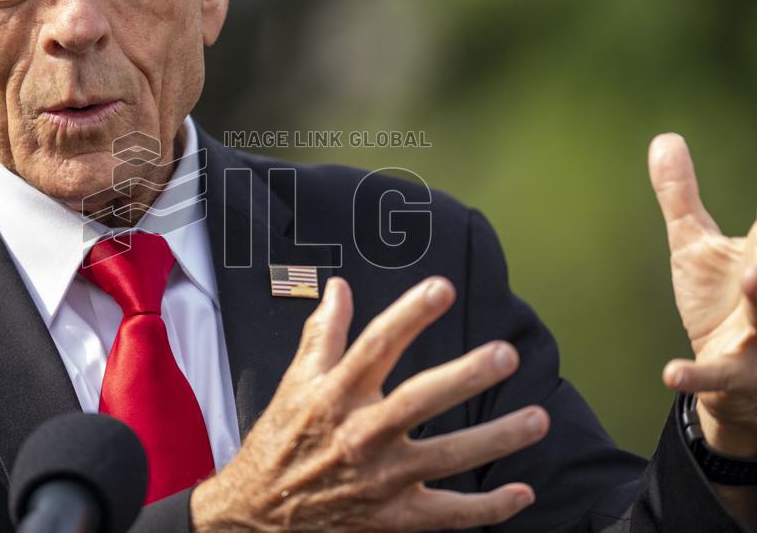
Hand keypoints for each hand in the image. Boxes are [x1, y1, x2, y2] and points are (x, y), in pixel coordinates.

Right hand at [191, 276, 549, 531]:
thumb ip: (323, 332)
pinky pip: (447, 515)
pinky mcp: (393, 516)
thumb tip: (339, 287)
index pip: (376, 345)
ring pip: (446, 458)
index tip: (442, 288)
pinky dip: (488, 508)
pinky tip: (522, 491)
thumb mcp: (296, 380)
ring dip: (495, 440)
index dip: (410, 314)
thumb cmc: (282, 438)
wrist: (259, 510)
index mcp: (336, 394)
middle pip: (418, 401)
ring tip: (537, 419)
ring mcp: (381, 479)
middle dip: (464, 377)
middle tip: (504, 354)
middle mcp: (361, 435)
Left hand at [649, 133, 756, 456]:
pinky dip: (697, 376)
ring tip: (752, 279)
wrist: (736, 382)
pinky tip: (671, 372)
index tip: (751, 242)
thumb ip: (682, 197)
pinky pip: (720, 376)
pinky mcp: (737, 375)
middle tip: (756, 261)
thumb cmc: (723, 304)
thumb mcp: (697, 247)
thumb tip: (665, 139)